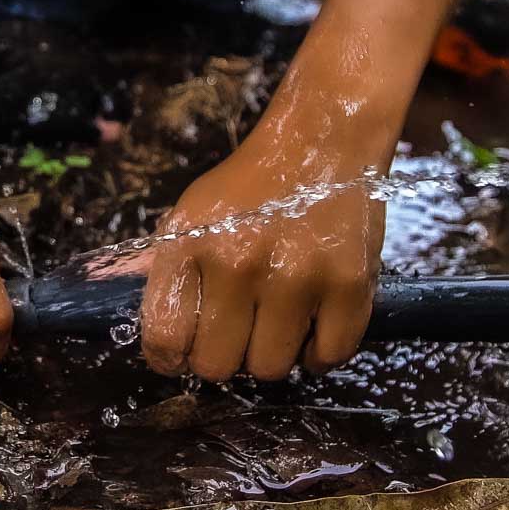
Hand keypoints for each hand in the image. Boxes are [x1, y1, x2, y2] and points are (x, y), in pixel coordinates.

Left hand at [140, 107, 388, 381]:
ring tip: (276, 323)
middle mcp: (238, 263)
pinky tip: (312, 328)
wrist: (322, 140)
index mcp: (190, 244)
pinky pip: (327, 357)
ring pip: (269, 369)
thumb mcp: (190, 215)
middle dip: (222, 356)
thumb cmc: (251, 184)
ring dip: (271, 354)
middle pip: (216, 365)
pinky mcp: (348, 285)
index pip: (163, 338)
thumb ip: (169, 274)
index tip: (184, 353)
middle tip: (236, 333)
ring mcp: (296, 277)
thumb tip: (159, 341)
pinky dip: (319, 354)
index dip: (170, 358)